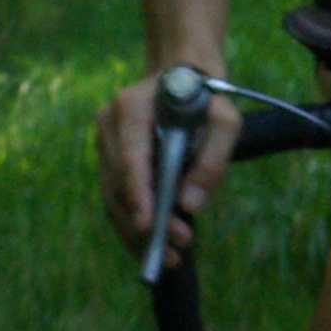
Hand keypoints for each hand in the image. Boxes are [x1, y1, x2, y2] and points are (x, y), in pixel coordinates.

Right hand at [98, 68, 237, 260]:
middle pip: (119, 185)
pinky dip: (134, 223)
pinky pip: (117, 197)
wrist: (185, 75)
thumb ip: (213, 158)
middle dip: (145, 223)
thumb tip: (189, 205)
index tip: (148, 225)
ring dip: (138, 231)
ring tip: (172, 256)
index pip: (129, 158)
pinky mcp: (108, 160)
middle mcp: (108, 126)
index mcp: (131, 108)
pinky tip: (154, 246)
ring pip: (113, 197)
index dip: (138, 194)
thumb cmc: (208, 96)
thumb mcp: (226, 120)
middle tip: (175, 251)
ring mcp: (104, 144)